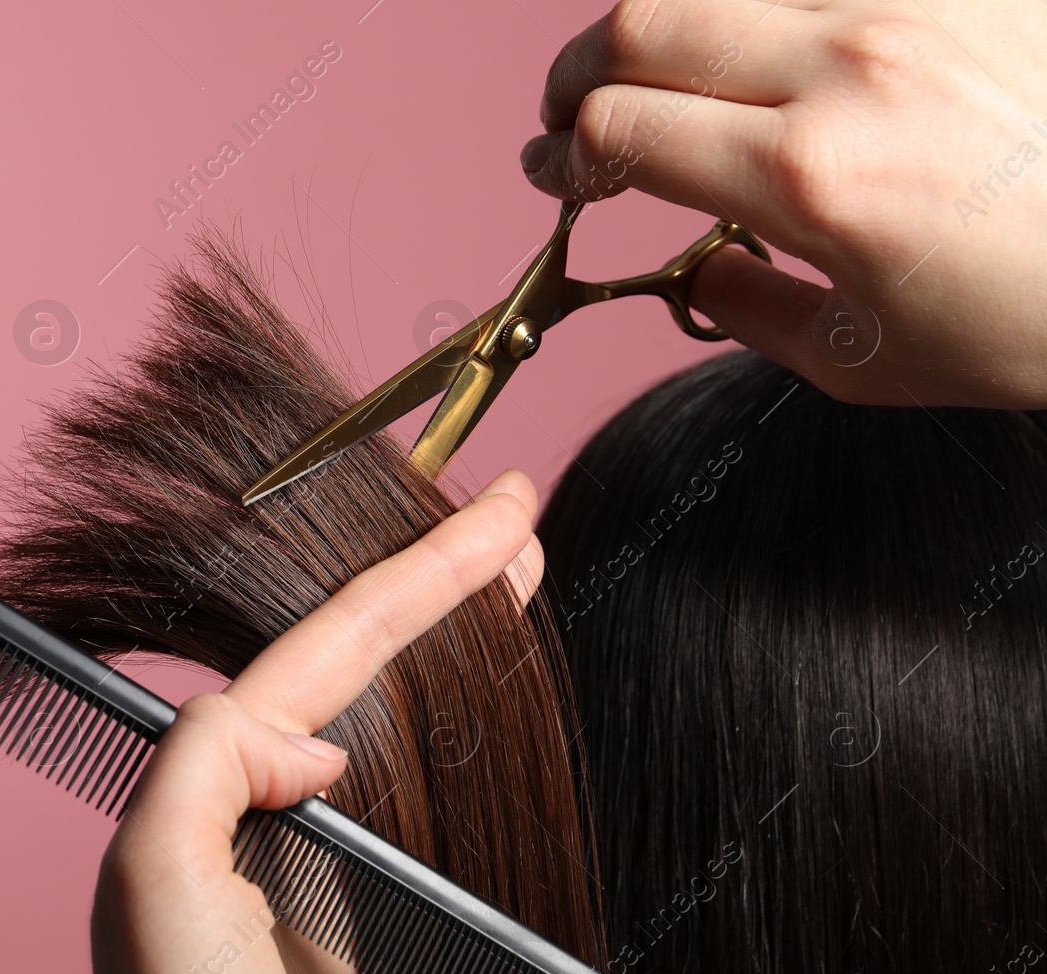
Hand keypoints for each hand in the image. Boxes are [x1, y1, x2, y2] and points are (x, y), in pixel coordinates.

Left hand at [87, 470, 544, 973]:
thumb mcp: (156, 880)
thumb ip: (211, 762)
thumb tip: (316, 739)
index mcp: (212, 776)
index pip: (336, 644)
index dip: (423, 573)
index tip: (503, 515)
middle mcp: (255, 797)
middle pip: (362, 658)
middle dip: (440, 585)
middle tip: (514, 524)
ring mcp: (308, 847)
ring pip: (393, 711)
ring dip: (450, 644)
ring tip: (510, 583)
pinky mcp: (351, 904)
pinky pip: (414, 784)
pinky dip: (455, 730)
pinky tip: (480, 710)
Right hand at [520, 0, 1046, 407]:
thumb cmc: (1037, 318)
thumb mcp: (863, 358)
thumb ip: (742, 311)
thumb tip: (692, 267)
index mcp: (812, 173)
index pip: (618, 129)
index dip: (561, 157)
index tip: (554, 178)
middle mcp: (853, 65)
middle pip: (642, 22)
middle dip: (577, 72)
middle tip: (570, 116)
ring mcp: (913, 4)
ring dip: (663, 30)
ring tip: (659, 77)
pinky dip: (764, 20)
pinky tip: (765, 58)